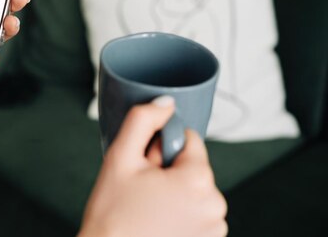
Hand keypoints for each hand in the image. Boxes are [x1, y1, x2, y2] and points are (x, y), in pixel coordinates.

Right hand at [78, 96, 227, 236]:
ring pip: (194, 191)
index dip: (161, 150)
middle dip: (169, 173)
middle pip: (192, 167)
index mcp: (198, 180)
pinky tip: (158, 224)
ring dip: (175, 195)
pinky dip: (181, 215)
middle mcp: (215, 205)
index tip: (145, 169)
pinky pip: (197, 214)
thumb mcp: (120, 157)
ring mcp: (215, 228)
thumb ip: (143, 120)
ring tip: (148, 210)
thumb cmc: (112, 213)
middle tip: (142, 191)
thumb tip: (166, 103)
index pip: (189, 140)